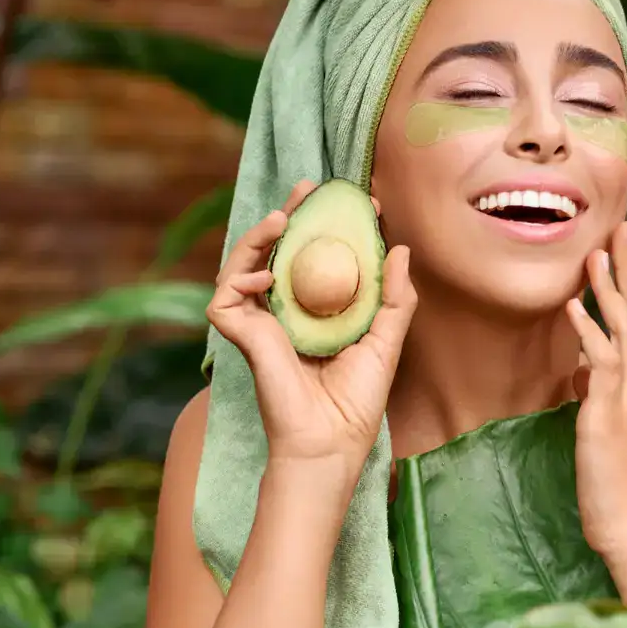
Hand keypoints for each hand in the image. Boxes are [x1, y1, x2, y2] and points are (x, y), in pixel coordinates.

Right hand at [206, 180, 417, 486]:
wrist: (330, 441)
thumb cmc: (358, 400)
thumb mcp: (387, 340)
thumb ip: (396, 298)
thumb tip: (401, 249)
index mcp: (318, 309)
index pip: (317, 255)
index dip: (330, 224)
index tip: (359, 201)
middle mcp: (285, 310)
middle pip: (279, 250)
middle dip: (291, 214)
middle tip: (310, 187)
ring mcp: (259, 321)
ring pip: (245, 263)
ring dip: (258, 235)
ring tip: (283, 217)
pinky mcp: (240, 337)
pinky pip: (226, 297)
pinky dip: (240, 277)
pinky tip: (266, 275)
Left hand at [566, 220, 626, 560]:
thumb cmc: (623, 490)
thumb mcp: (610, 434)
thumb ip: (600, 397)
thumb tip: (582, 373)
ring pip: (625, 332)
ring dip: (611, 290)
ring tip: (599, 252)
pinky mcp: (609, 417)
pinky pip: (601, 364)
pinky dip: (589, 332)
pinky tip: (575, 306)